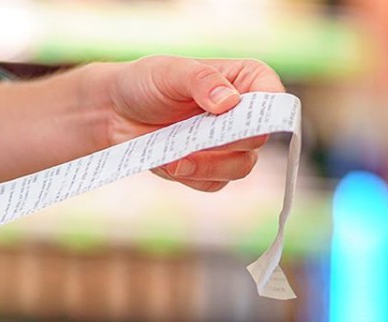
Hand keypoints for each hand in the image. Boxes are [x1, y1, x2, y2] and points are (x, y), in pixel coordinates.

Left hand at [100, 56, 285, 191]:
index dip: (267, 111)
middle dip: (229, 142)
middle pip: (259, 138)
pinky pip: (214, 183)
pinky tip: (169, 163)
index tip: (240, 118)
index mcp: (245, 80)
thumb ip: (201, 82)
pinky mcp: (210, 170)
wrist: (114, 112)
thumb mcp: (171, 72)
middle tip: (199, 140)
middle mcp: (243, 115)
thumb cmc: (146, 82)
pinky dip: (192, 177)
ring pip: (240, 167)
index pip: (273, 96)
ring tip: (177, 159)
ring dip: (209, 166)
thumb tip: (229, 102)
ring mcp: (229, 146)